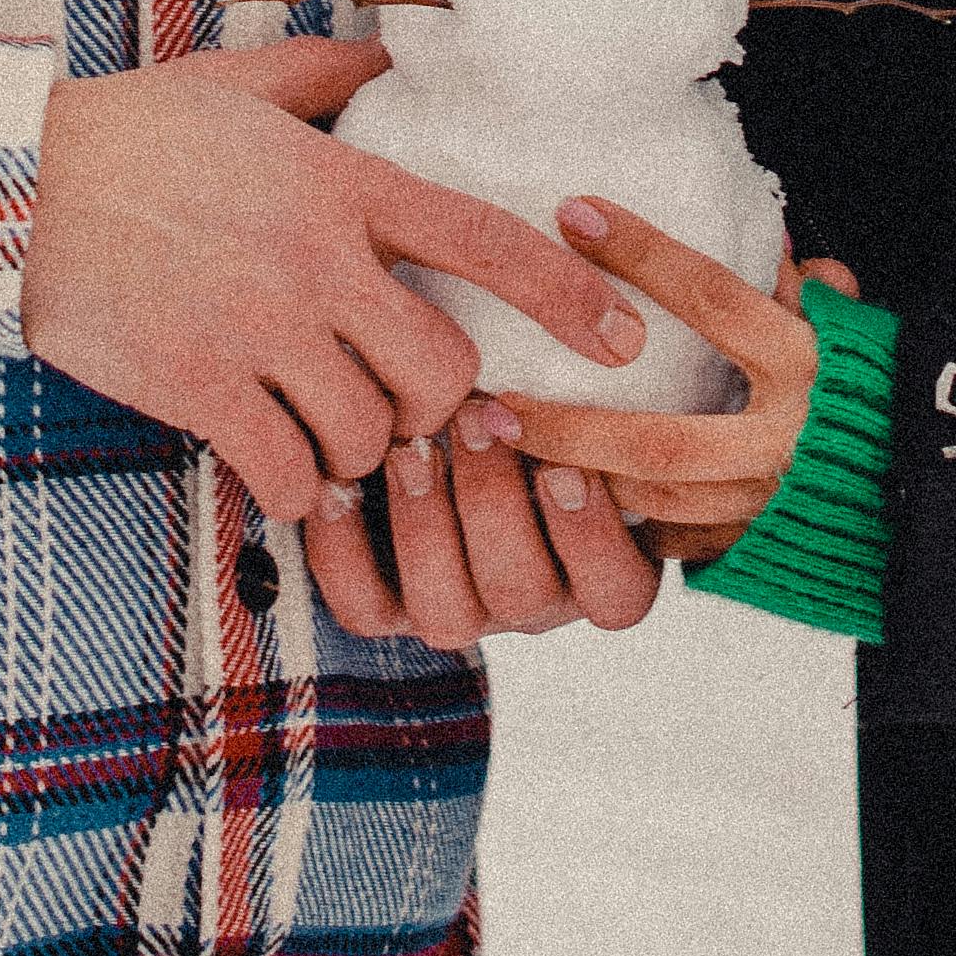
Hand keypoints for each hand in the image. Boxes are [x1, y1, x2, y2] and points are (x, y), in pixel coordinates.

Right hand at [20, 37, 647, 520]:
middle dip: (439, 408)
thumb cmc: (130, 130)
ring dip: (361, 453)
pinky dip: (296, 489)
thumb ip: (328, 76)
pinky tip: (278, 473)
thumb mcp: (241, 81)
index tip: (620, 341)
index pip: (486, 242)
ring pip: (369, 435)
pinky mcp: (198, 387)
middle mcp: (315, 261)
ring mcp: (257, 329)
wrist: (16, 183)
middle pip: (442, 372)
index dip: (566, 298)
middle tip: (405, 407)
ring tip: (329, 438)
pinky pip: (287, 472)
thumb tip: (392, 56)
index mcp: (340, 184)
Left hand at [303, 420, 664, 645]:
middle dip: (493, 503)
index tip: (562, 462)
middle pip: (520, 593)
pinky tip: (339, 484)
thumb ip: (598, 399)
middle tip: (474, 418)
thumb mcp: (582, 397)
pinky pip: (363, 607)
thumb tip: (616, 343)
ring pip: (445, 612)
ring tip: (407, 448)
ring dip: (425, 524)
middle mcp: (532, 602)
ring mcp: (459, 609)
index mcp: (602, 574)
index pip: (617, 593)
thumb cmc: (537, 393)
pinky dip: (344, 549)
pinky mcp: (387, 609)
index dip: (590, 536)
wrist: (447, 405)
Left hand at [488, 209, 853, 567]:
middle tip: (491, 402)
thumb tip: (761, 228)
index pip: (714, 300)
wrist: (932, 489)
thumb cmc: (881, 386)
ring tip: (502, 453)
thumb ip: (800, 285)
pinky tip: (558, 498)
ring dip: (575, 481)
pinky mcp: (754, 548)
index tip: (573, 213)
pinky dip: (615, 523)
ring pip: (653, 503)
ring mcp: (766, 504)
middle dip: (568, 428)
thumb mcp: (850, 324)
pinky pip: (671, 543)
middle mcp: (783, 440)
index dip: (644, 254)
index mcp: (807, 365)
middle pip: (657, 442)